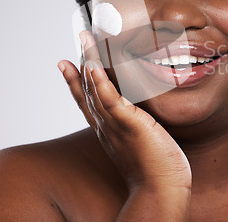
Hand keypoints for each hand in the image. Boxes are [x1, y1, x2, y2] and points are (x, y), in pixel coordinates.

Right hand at [57, 30, 191, 190]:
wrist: (161, 189)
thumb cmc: (156, 167)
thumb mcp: (139, 140)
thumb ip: (134, 124)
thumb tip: (139, 113)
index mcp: (107, 129)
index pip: (87, 100)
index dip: (75, 81)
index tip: (66, 63)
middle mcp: (106, 126)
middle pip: (87, 90)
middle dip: (80, 62)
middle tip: (78, 38)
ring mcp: (115, 126)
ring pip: (96, 91)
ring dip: (89, 63)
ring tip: (85, 40)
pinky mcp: (130, 126)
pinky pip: (112, 103)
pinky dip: (101, 86)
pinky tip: (94, 68)